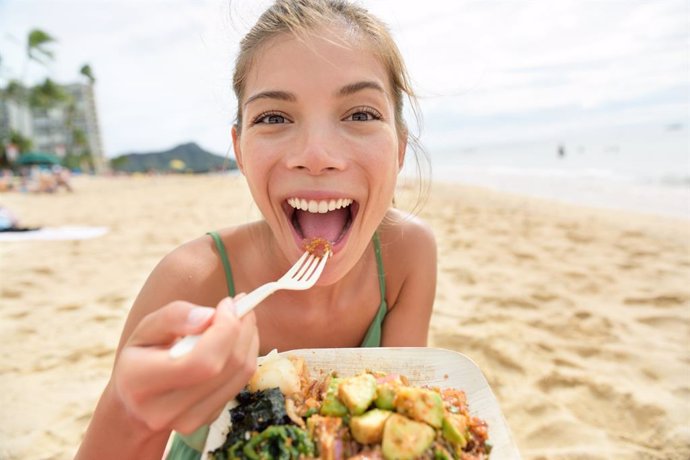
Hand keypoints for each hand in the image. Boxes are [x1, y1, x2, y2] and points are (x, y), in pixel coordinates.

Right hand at [112, 297, 258, 434]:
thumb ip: (173, 316)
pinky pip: (241, 383)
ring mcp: (188, 421)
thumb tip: (209, 316)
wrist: (137, 403)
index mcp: (139, 381)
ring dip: (249, 340)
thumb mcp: (146, 329)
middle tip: (242, 306)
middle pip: (225, 366)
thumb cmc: (142, 356)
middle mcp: (163, 409)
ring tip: (241, 319)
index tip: (227, 303)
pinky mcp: (208, 420)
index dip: (224, 329)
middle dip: (242, 329)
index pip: (200, 361)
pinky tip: (235, 341)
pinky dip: (246, 355)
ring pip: (240, 374)